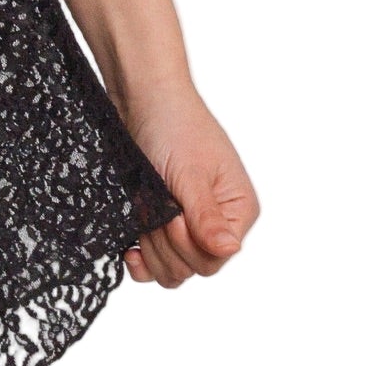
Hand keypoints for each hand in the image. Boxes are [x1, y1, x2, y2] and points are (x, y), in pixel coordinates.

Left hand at [117, 81, 259, 286]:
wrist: (140, 96)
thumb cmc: (172, 123)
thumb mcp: (190, 172)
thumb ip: (206, 216)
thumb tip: (229, 250)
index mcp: (237, 211)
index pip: (214, 260)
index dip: (187, 245)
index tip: (171, 214)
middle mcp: (216, 222)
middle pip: (192, 268)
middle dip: (166, 245)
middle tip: (154, 206)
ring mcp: (186, 223)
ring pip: (172, 269)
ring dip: (151, 249)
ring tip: (142, 212)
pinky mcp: (159, 220)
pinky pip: (153, 261)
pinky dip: (141, 261)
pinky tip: (128, 249)